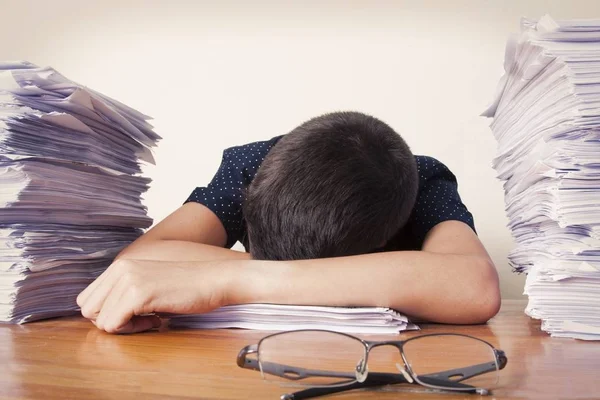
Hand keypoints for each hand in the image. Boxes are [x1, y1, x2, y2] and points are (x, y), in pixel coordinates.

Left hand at [76, 259, 229, 333]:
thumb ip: (125, 292)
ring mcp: (128, 280)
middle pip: (89, 309)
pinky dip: (132, 330)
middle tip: (139, 318)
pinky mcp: (138, 294)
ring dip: (124, 327)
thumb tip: (103, 315)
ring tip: (150, 318)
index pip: (88, 298)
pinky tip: (156, 320)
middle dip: (111, 321)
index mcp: (121, 265)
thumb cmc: (187, 286)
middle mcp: (120, 268)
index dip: (107, 312)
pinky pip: (114, 325)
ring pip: (100, 320)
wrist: (214, 280)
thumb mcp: (149, 282)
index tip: (132, 313)